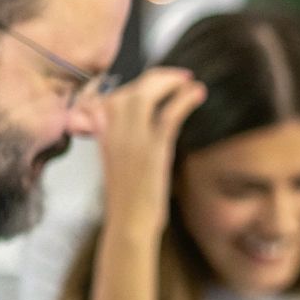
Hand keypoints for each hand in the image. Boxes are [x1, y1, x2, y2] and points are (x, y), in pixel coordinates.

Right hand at [92, 67, 207, 236]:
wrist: (129, 223)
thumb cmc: (129, 197)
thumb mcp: (120, 161)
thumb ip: (124, 137)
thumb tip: (147, 120)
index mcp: (102, 134)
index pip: (113, 95)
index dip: (136, 83)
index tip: (157, 80)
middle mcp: (112, 132)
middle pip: (130, 89)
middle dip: (157, 77)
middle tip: (181, 76)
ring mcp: (130, 140)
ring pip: (145, 95)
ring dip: (170, 83)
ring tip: (190, 81)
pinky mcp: (151, 150)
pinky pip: (168, 115)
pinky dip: (184, 99)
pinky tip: (198, 93)